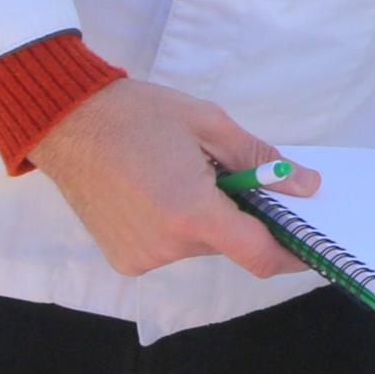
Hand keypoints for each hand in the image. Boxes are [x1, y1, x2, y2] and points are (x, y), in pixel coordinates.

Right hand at [28, 78, 303, 281]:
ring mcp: (141, 257)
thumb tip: (304, 186)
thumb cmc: (135, 114)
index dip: (291, 253)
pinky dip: (173, 225)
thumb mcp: (208, 123)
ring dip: (202, 217)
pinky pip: (168, 247)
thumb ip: (259, 159)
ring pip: (197, 245)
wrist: (64, 121)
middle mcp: (166, 245)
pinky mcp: (124, 259)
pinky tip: (153, 190)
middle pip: (227, 243)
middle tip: (221, 172)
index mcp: (191, 212)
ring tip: (175, 174)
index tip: (310, 245)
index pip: (258, 254)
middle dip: (236, 213)